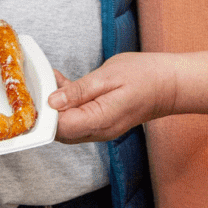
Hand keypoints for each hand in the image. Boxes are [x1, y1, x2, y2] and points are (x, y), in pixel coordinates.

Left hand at [48, 53, 177, 143]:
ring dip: (55, 106)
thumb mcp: (108, 76)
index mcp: (99, 121)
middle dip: (45, 111)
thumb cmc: (145, 76)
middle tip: (37, 84)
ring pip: (67, 125)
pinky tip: (61, 84)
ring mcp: (101, 129)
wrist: (171, 84)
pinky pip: (78, 118)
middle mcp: (98, 131)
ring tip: (49, 80)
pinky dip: (66, 104)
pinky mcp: (102, 122)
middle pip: (60, 130)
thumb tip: (53, 101)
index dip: (44, 113)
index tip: (36, 94)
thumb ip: (79, 90)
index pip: (59, 127)